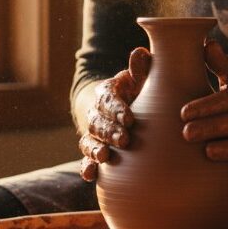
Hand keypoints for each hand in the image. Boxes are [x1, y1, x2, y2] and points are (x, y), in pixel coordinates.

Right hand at [78, 47, 150, 181]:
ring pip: (89, 140)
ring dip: (96, 148)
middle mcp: (96, 112)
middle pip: (97, 121)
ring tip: (105, 156)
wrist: (124, 109)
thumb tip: (140, 53)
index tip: (129, 118)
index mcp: (107, 92)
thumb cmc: (138, 91)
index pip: (108, 99)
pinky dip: (86, 167)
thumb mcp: (140, 79)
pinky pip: (86, 159)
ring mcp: (93, 133)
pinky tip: (90, 175)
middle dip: (109, 131)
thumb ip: (141, 69)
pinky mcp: (93, 150)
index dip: (116, 109)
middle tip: (125, 140)